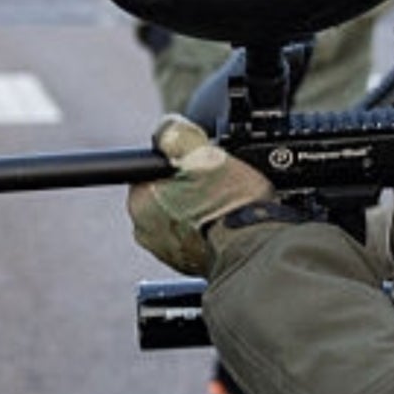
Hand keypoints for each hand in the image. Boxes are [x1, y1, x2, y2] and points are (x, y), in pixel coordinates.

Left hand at [126, 114, 275, 276]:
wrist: (253, 250)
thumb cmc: (229, 205)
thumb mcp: (202, 152)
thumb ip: (175, 133)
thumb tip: (165, 127)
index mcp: (140, 201)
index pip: (154, 171)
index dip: (180, 163)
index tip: (201, 166)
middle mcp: (145, 231)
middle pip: (167, 195)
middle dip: (189, 189)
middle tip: (218, 186)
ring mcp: (166, 252)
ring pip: (182, 218)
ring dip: (200, 211)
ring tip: (225, 208)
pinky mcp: (187, 266)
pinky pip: (195, 240)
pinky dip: (208, 232)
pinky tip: (226, 226)